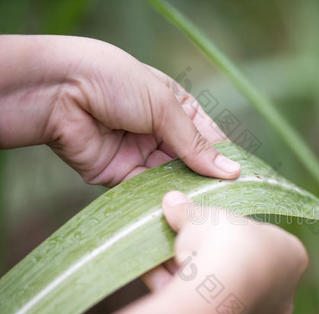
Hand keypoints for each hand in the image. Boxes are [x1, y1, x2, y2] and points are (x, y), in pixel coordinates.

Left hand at [0, 35, 239, 185]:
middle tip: (230, 202)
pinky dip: (161, 200)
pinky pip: (146, 192)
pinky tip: (179, 210)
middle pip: (192, 163)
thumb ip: (196, 143)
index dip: (226, 158)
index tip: (245, 180)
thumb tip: (232, 170)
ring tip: (208, 209)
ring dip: (186, 192)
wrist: (58, 91)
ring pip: (172, 180)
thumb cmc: (115, 82)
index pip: (209, 138)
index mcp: (176, 108)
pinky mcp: (120, 175)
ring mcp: (141, 155)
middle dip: (208, 180)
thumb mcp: (164, 106)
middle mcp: (161, 133)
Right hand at [143, 191, 308, 313]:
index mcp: (293, 255)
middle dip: (215, 264)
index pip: (261, 242)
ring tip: (167, 274)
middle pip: (245, 272)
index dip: (231, 235)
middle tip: (184, 254)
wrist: (218, 287)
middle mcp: (287, 290)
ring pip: (230, 298)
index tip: (208, 233)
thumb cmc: (224, 241)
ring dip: (201, 286)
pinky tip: (172, 296)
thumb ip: (188, 210)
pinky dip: (196, 306)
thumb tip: (171, 199)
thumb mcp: (202, 216)